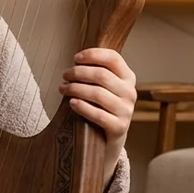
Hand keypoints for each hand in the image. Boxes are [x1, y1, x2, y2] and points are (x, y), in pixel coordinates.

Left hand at [59, 48, 136, 183]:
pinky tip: (71, 103)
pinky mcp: (119, 127)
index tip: (75, 58)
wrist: (109, 138)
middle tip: (65, 75)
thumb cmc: (101, 106)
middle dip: (79, 73)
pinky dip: (82, 107)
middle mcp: (130, 92)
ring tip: (63, 89)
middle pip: (102, 75)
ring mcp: (126, 110)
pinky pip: (98, 115)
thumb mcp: (103, 87)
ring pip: (98, 94)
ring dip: (76, 89)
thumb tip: (75, 61)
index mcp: (128, 77)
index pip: (113, 58)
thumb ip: (95, 73)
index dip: (93, 55)